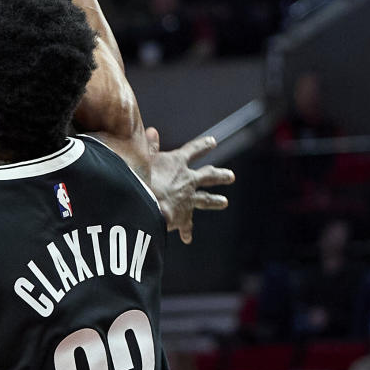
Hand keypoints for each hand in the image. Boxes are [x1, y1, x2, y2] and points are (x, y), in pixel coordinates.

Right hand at [145, 130, 233, 244]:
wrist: (143, 205)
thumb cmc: (139, 178)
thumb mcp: (143, 158)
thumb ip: (148, 145)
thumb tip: (152, 131)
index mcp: (177, 163)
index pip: (193, 150)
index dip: (202, 145)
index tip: (213, 142)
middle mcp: (187, 180)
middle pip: (208, 176)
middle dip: (219, 175)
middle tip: (231, 177)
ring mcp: (188, 199)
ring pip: (206, 200)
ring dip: (215, 201)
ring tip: (224, 202)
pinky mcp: (183, 217)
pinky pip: (187, 225)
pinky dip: (186, 231)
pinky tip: (188, 238)